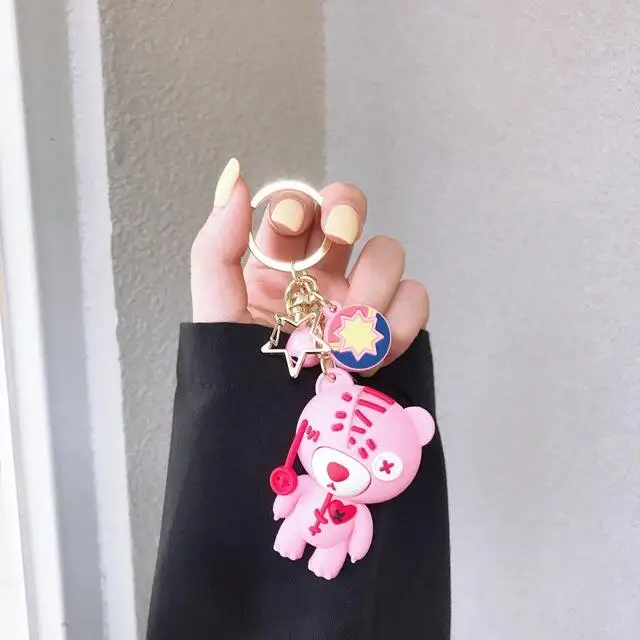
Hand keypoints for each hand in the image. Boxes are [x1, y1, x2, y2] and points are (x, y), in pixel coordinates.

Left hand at [190, 158, 428, 369]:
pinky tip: (371, 353)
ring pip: (389, 252)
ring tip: (344, 332)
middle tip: (337, 234)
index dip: (296, 204)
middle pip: (350, 210)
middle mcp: (323, 273)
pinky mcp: (392, 327)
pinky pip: (415, 299)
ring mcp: (361, 298)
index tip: (284, 226)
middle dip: (346, 211)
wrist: (273, 435)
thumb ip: (217, 247)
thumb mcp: (216, 312)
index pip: (297, 207)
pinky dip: (401, 321)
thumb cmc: (238, 375)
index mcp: (278, 264)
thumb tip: (234, 177)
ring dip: (371, 286)